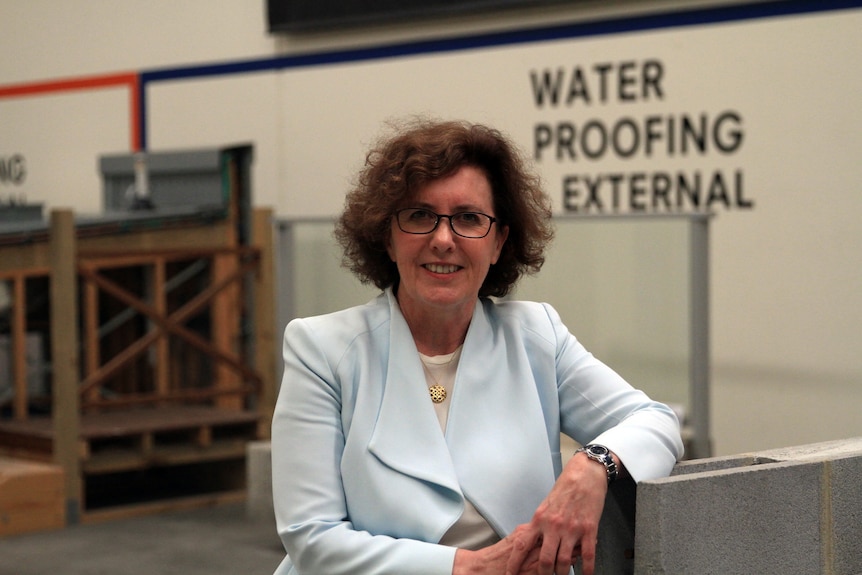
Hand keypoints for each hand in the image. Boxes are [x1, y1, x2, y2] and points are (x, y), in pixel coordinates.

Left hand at [504, 451, 609, 574]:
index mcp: (539, 519)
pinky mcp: (588, 529)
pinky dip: (587, 569)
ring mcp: (571, 528)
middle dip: (543, 574)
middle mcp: (553, 526)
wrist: (585, 474)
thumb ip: (541, 523)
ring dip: (563, 574)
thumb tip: (536, 541)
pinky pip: (587, 555)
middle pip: (544, 560)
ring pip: (564, 561)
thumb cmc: (565, 488)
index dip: (515, 563)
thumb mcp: (546, 505)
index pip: (522, 545)